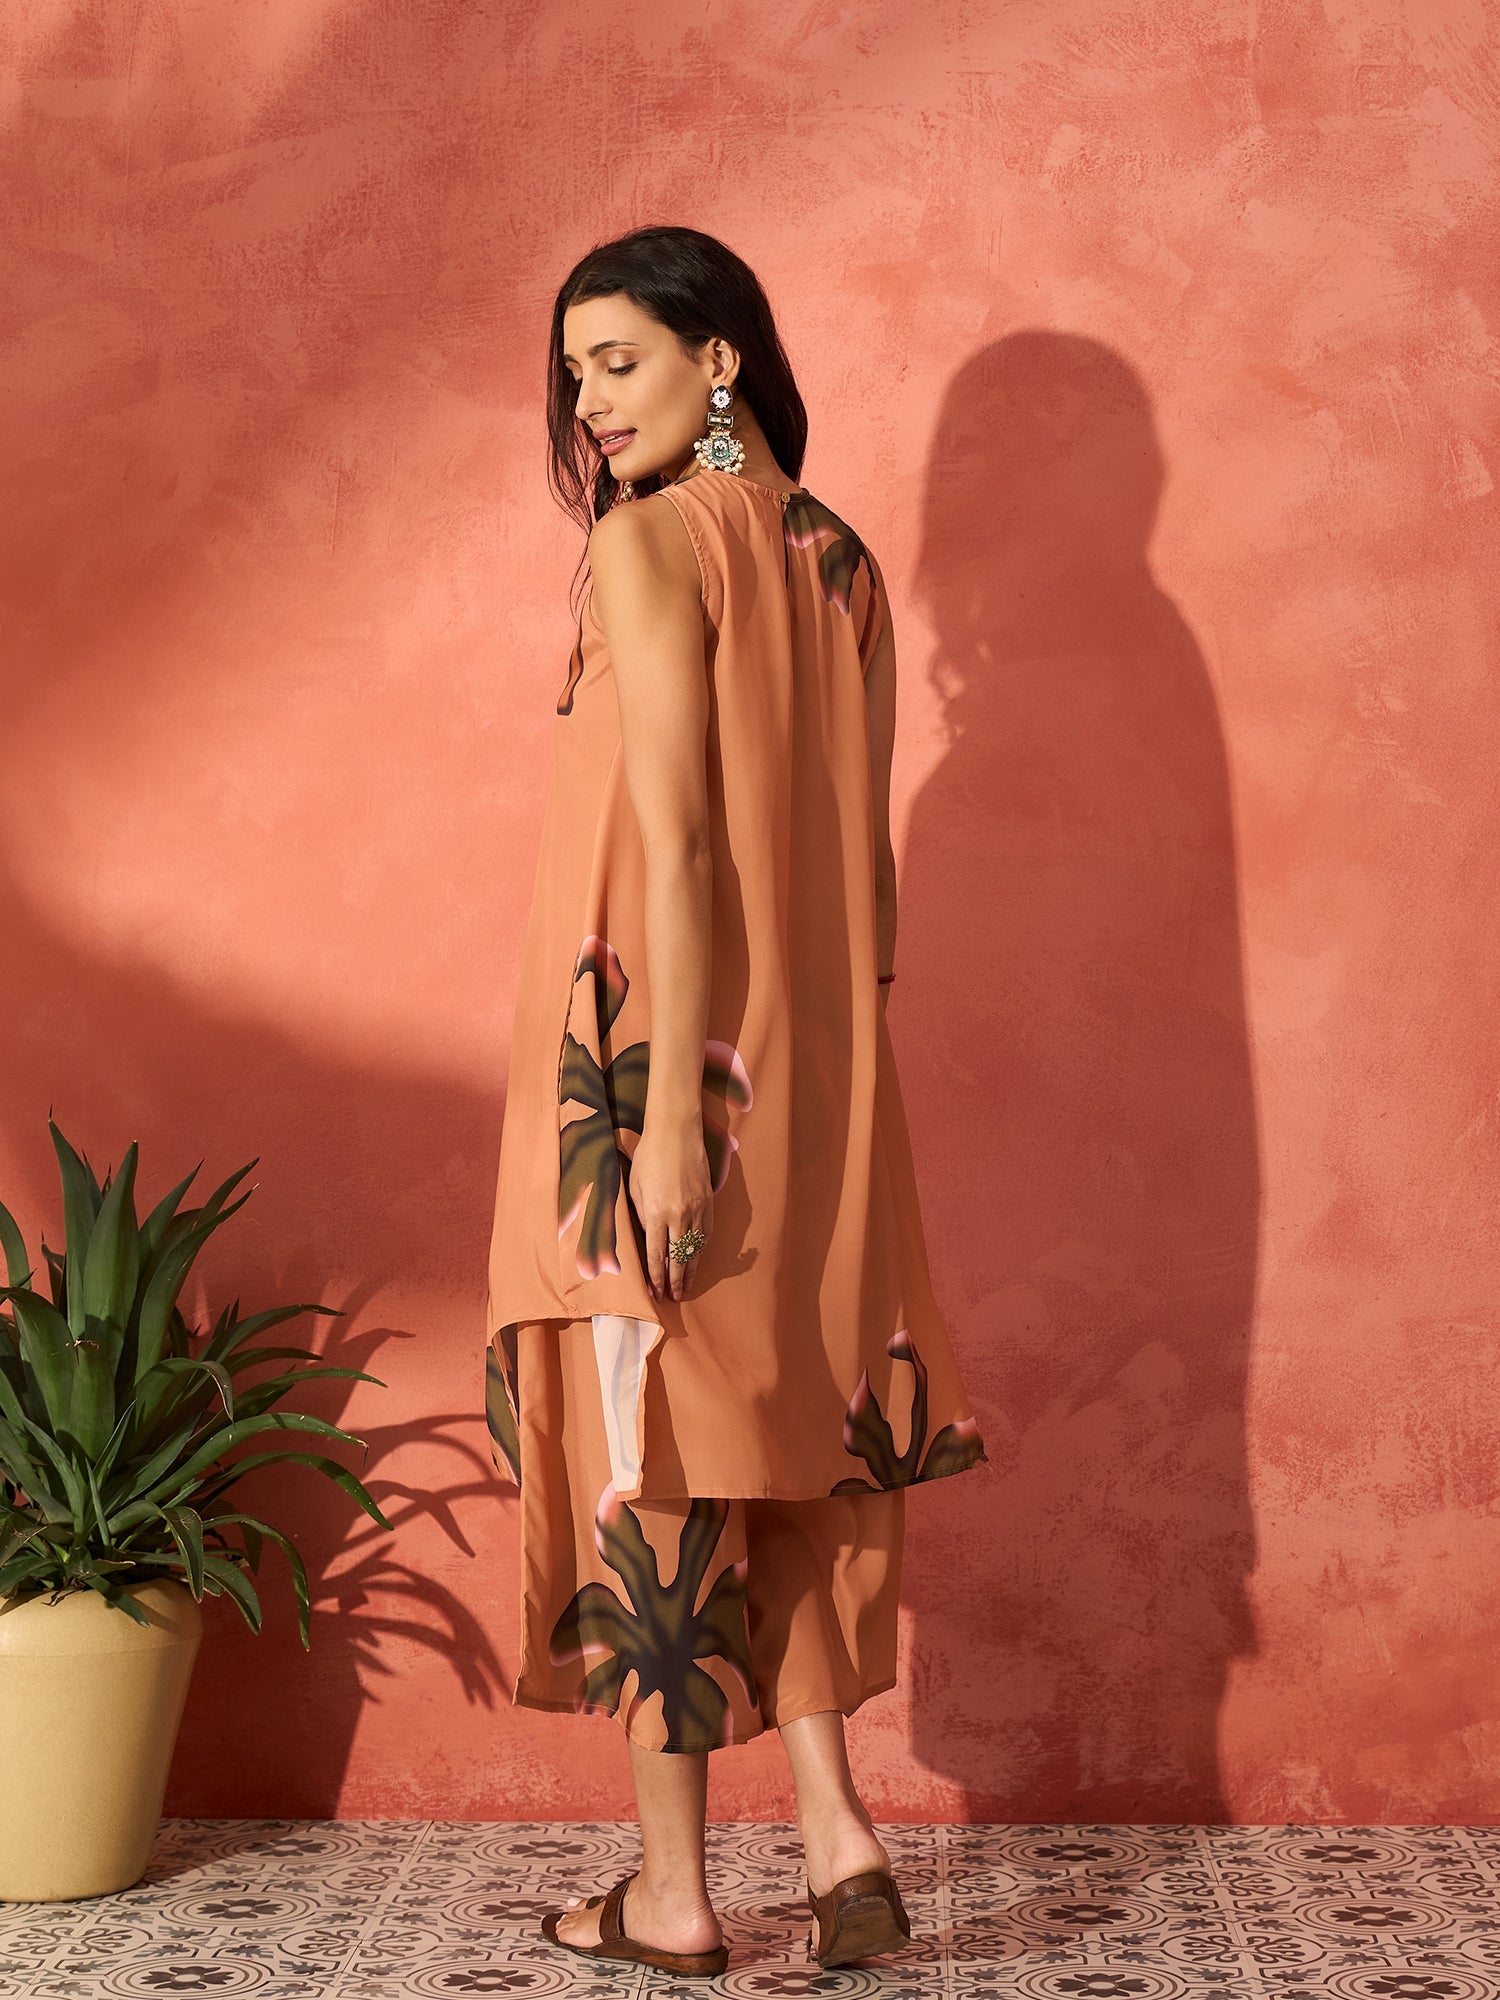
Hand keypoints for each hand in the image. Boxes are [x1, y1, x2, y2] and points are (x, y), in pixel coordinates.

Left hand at [628, 1112, 713, 1302]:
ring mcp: (697, 1209)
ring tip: (688, 1284)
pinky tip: (698, 1256)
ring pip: (695, 1248)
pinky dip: (702, 1247)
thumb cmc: (649, 1156)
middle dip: (676, 1281)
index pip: (656, 1256)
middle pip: (678, 1258)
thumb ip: (641, 1215)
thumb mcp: (635, 1188)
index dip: (656, 1277)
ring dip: (691, 1269)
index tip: (656, 1292)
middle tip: (675, 1297)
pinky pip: (706, 1231)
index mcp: (656, 1214)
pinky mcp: (708, 1201)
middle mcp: (679, 1216)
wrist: (676, 1131)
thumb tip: (646, 1237)